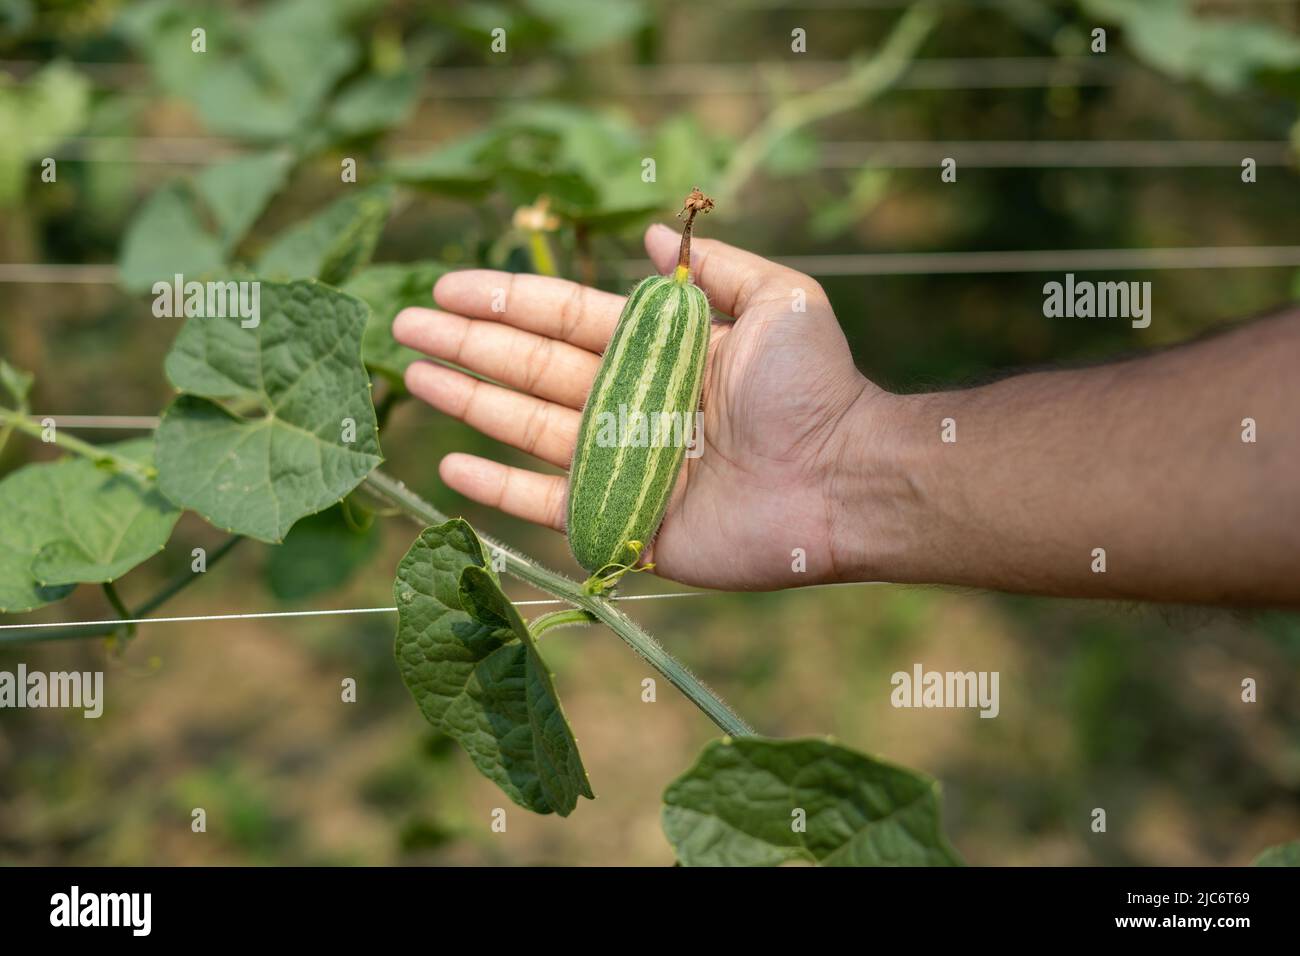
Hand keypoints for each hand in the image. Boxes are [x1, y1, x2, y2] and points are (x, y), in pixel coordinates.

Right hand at [393, 223, 877, 589]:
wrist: (842, 478)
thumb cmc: (814, 388)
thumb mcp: (778, 300)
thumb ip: (713, 269)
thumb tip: (649, 238)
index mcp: (658, 350)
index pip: (563, 319)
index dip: (505, 303)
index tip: (446, 287)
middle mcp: (630, 402)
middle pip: (531, 368)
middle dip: (466, 346)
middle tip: (402, 327)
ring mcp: (622, 461)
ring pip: (527, 426)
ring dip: (468, 402)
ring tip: (412, 377)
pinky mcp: (624, 518)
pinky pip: (548, 503)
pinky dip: (498, 487)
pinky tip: (450, 463)